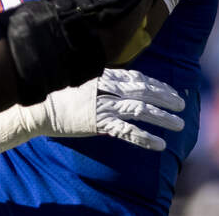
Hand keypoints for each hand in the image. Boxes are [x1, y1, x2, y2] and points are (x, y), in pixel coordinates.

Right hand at [0, 68, 184, 153]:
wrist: (36, 108)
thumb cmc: (58, 91)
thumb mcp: (82, 76)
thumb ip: (102, 77)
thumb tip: (121, 80)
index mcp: (102, 73)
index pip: (137, 77)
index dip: (157, 84)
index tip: (172, 91)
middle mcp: (104, 87)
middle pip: (142, 91)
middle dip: (165, 98)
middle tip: (181, 106)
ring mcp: (101, 105)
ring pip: (139, 109)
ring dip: (161, 117)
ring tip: (178, 124)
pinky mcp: (96, 124)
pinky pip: (126, 131)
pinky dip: (144, 138)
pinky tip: (159, 144)